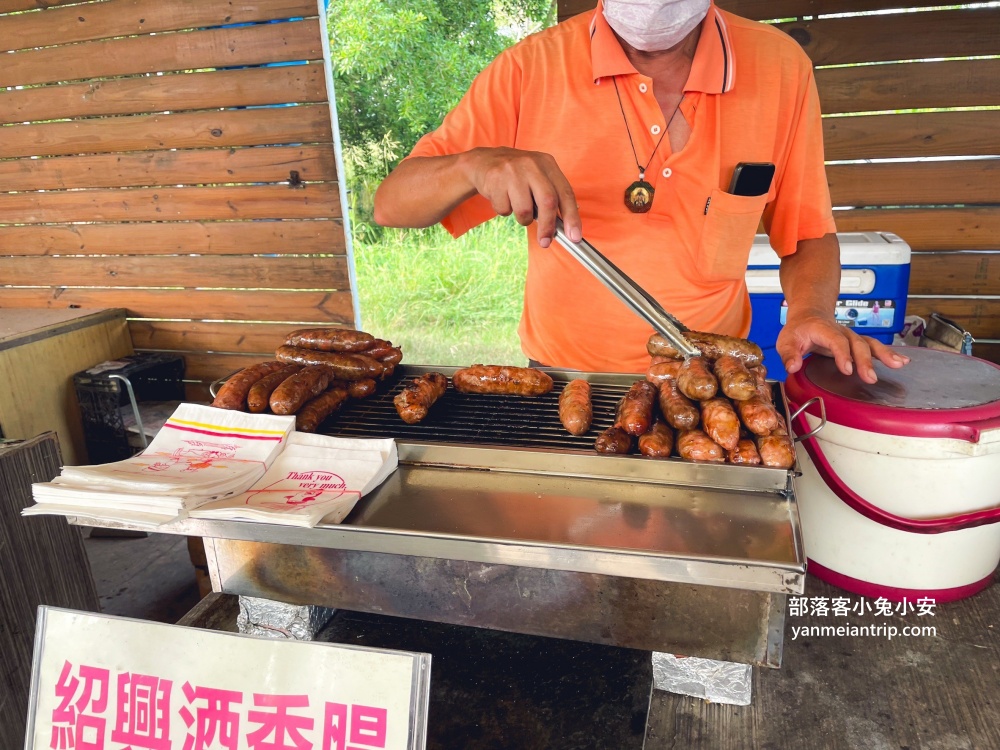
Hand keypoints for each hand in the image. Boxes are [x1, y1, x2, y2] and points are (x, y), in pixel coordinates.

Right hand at [462, 147, 581, 246]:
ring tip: (517, 207)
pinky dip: (504, 211)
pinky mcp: (495, 179)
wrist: (483, 162)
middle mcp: (532, 165)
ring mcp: (513, 171)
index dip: (572, 217)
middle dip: (548, 227)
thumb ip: (552, 196)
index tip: (574, 236)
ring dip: (523, 218)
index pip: (565, 193)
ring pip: (524, 210)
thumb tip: (566, 226)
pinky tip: (502, 198)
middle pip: (548, 202)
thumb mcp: (537, 177)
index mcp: (547, 163)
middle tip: (545, 242)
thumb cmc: (516, 175)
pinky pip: (504, 210)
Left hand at [777, 313, 908, 383]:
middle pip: (856, 344)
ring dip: (884, 354)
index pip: (835, 341)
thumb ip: (789, 354)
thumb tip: (793, 367)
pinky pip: (874, 346)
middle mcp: (841, 331)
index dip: (842, 354)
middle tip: (870, 377)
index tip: (847, 369)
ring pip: (869, 343)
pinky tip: (902, 361)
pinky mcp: (856, 342)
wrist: (809, 315)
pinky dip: (888, 354)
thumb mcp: (786, 340)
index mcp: (823, 329)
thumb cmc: (799, 329)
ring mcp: (851, 336)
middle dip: (865, 360)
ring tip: (898, 365)